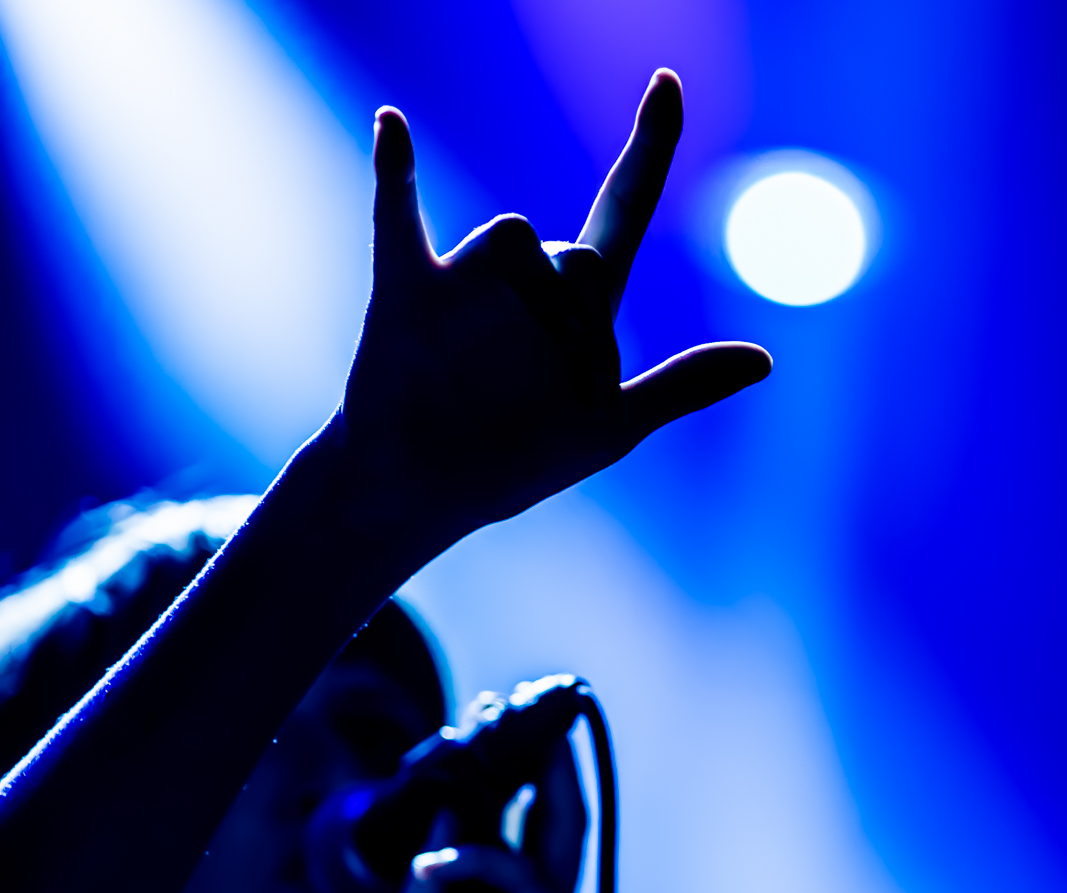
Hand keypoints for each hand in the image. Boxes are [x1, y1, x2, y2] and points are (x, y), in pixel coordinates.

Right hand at [335, 70, 770, 562]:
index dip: (649, 148)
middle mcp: (524, 278)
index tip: (668, 82)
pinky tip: (393, 123)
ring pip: (515, 236)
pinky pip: (398, 217)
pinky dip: (395, 173)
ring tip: (500, 380)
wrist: (427, 493)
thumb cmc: (516, 463)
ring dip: (531, 309)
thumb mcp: (611, 428)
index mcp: (578, 306)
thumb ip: (681, 387)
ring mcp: (464, 280)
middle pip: (578, 252)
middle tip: (557, 391)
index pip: (622, 208)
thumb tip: (766, 360)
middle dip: (582, 323)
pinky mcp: (406, 293)